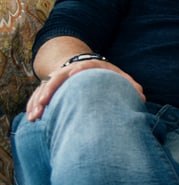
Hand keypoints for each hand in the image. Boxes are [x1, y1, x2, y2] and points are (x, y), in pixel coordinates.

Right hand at [26, 60, 142, 120]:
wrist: (87, 67)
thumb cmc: (106, 76)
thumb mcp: (118, 77)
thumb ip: (130, 86)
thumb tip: (142, 97)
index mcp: (88, 67)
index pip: (81, 67)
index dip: (76, 70)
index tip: (71, 76)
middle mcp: (69, 71)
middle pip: (56, 79)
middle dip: (48, 90)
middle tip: (43, 105)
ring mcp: (57, 79)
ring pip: (44, 89)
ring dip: (37, 102)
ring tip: (34, 117)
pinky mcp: (50, 89)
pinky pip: (38, 96)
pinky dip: (33, 105)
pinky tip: (30, 118)